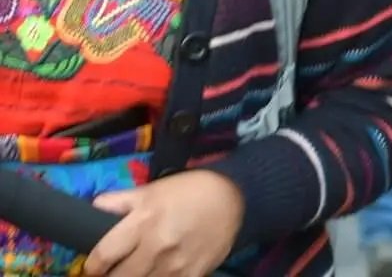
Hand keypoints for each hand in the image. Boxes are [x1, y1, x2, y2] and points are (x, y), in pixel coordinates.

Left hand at [86, 169, 243, 276]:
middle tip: (115, 272)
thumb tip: (93, 208)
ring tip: (139, 271)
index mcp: (142, 222)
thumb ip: (120, 201)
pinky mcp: (193, 275)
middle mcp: (156, 246)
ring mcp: (176, 265)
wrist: (233, 196)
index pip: (103, 256)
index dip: (92, 267)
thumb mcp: (152, 190)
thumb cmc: (188, 190)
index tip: (94, 269)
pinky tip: (160, 273)